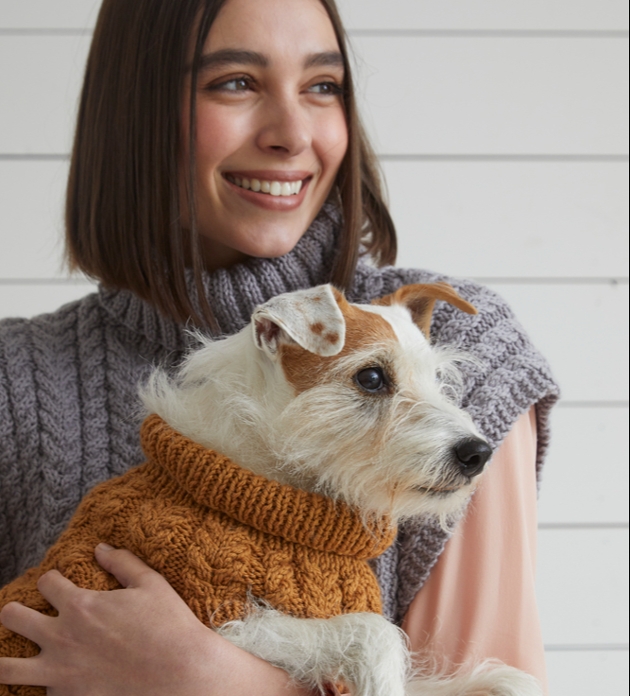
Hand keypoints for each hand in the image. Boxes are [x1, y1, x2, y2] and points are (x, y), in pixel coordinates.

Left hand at [0, 544, 312, 695]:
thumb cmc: (168, 625)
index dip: (51, 578)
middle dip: (15, 611)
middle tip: (24, 613)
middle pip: (14, 617)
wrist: (180, 675)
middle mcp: (62, 637)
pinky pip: (38, 693)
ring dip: (3, 658)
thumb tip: (100, 548)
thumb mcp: (151, 583)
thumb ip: (122, 563)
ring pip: (6, 668)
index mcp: (81, 605)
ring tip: (6, 655)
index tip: (58, 582)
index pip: (47, 582)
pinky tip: (50, 679)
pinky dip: (41, 686)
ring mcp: (59, 673)